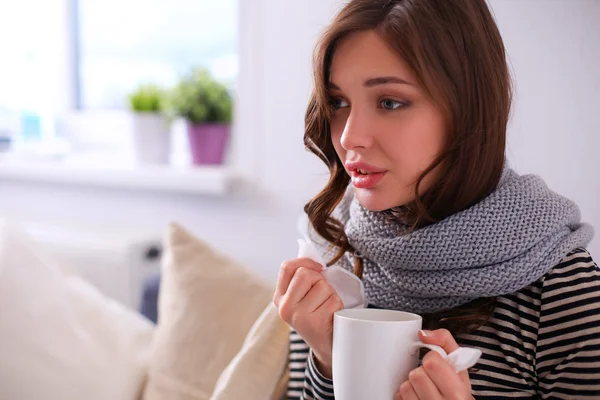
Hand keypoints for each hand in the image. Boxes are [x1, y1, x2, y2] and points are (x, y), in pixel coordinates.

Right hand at [273, 258, 343, 377]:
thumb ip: (302, 279)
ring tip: (326, 307)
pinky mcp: (316, 324)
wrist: (326, 347)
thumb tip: (316, 263)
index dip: (305, 262)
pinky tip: (331, 316)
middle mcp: (285, 308)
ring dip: (330, 293)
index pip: (286, 267)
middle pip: (304, 274)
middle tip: (322, 294)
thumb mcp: (302, 298)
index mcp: (279, 298)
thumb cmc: (317, 315)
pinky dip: (337, 305)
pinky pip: (333, 299)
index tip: (318, 269)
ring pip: (322, 285)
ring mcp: (299, 317)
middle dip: (319, 279)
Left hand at [395, 329, 473, 399]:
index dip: (432, 360)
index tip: (437, 366)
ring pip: (406, 386)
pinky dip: (405, 395)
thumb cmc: (456, 389)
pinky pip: (399, 397)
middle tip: (431, 378)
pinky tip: (417, 396)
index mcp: (457, 393)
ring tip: (424, 388)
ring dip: (412, 384)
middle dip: (422, 372)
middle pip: (417, 374)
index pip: (431, 362)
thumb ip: (444, 341)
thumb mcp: (459, 366)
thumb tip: (423, 334)